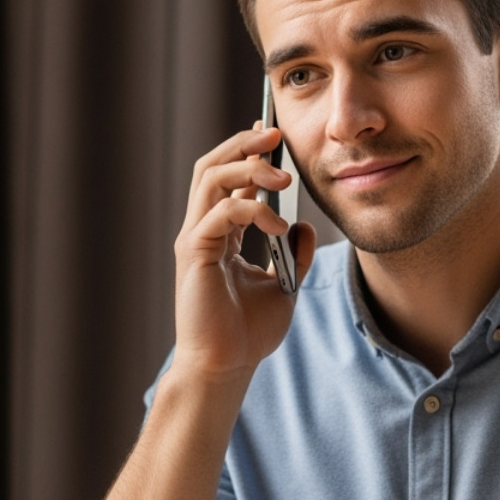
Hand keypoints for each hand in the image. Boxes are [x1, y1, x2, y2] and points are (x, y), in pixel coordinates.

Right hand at [172, 126, 316, 381]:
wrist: (227, 366)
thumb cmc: (248, 333)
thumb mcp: (284, 286)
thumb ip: (295, 254)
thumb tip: (305, 224)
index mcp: (221, 234)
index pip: (229, 178)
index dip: (249, 151)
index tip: (275, 134)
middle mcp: (203, 229)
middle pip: (213, 166)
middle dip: (244, 144)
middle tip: (276, 135)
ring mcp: (195, 238)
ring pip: (211, 178)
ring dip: (248, 168)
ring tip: (283, 178)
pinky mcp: (193, 252)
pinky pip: (220, 212)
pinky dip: (252, 209)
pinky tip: (278, 226)